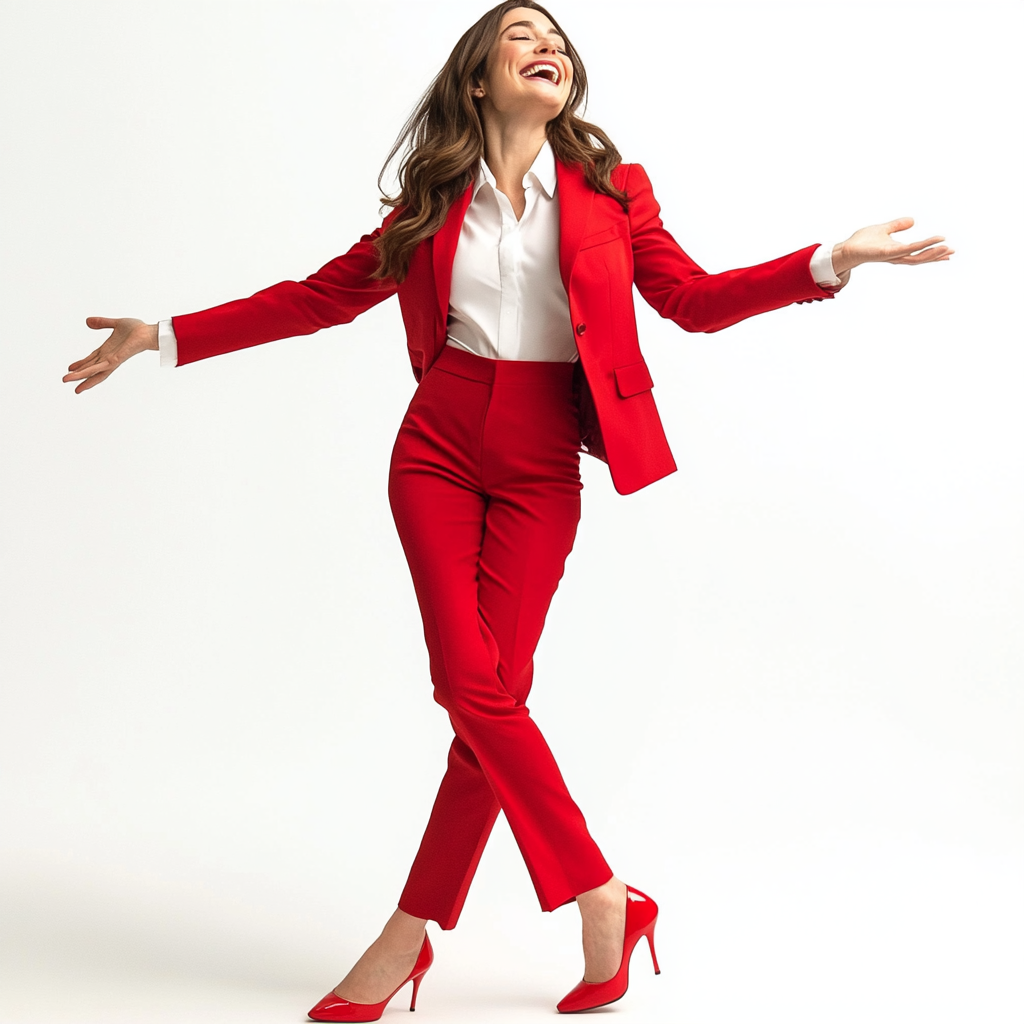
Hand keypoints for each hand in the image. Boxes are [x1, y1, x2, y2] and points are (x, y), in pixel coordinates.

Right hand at [63, 317, 158, 393]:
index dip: (81, 364)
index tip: (70, 369)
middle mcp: (109, 357)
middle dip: (78, 374)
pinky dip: (90, 372)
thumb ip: (102, 322)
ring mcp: (112, 360)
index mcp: (108, 350)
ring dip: (80, 376)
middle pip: (90, 368)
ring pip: (93, 371)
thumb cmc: (138, 330)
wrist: (149, 332)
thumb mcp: (116, 324)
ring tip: (67, 380)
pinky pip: (101, 367)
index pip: (91, 360)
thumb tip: (88, 321)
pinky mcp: (116, 360)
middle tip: (64, 380)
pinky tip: (81, 376)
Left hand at [832, 217, 953, 276]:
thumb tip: (912, 220)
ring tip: (948, 249)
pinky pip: (911, 249)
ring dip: (933, 253)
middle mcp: (898, 256)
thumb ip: (898, 225)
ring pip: (918, 257)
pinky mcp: (891, 253)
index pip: (918, 253)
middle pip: (921, 258)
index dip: (931, 252)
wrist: (848, 248)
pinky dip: (924, 245)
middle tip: (952, 252)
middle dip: (936, 256)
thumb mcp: (884, 229)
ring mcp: (895, 255)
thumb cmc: (863, 241)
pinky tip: (935, 241)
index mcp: (898, 251)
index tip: (946, 251)